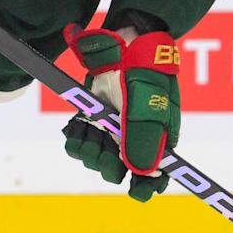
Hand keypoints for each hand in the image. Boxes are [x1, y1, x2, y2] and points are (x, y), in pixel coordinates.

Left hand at [61, 24, 181, 201]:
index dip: (144, 188)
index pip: (154, 177)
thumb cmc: (146, 74)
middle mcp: (132, 137)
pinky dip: (75, 136)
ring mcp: (110, 127)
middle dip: (108, 164)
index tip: (135, 191)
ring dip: (88, 150)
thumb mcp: (149, 107)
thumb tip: (143, 175)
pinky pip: (78, 138)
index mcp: (157, 139)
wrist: (127, 40)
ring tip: (89, 133)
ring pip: (94, 157)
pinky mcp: (92, 115)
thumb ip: (144, 141)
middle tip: (105, 148)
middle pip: (116, 170)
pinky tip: (77, 126)